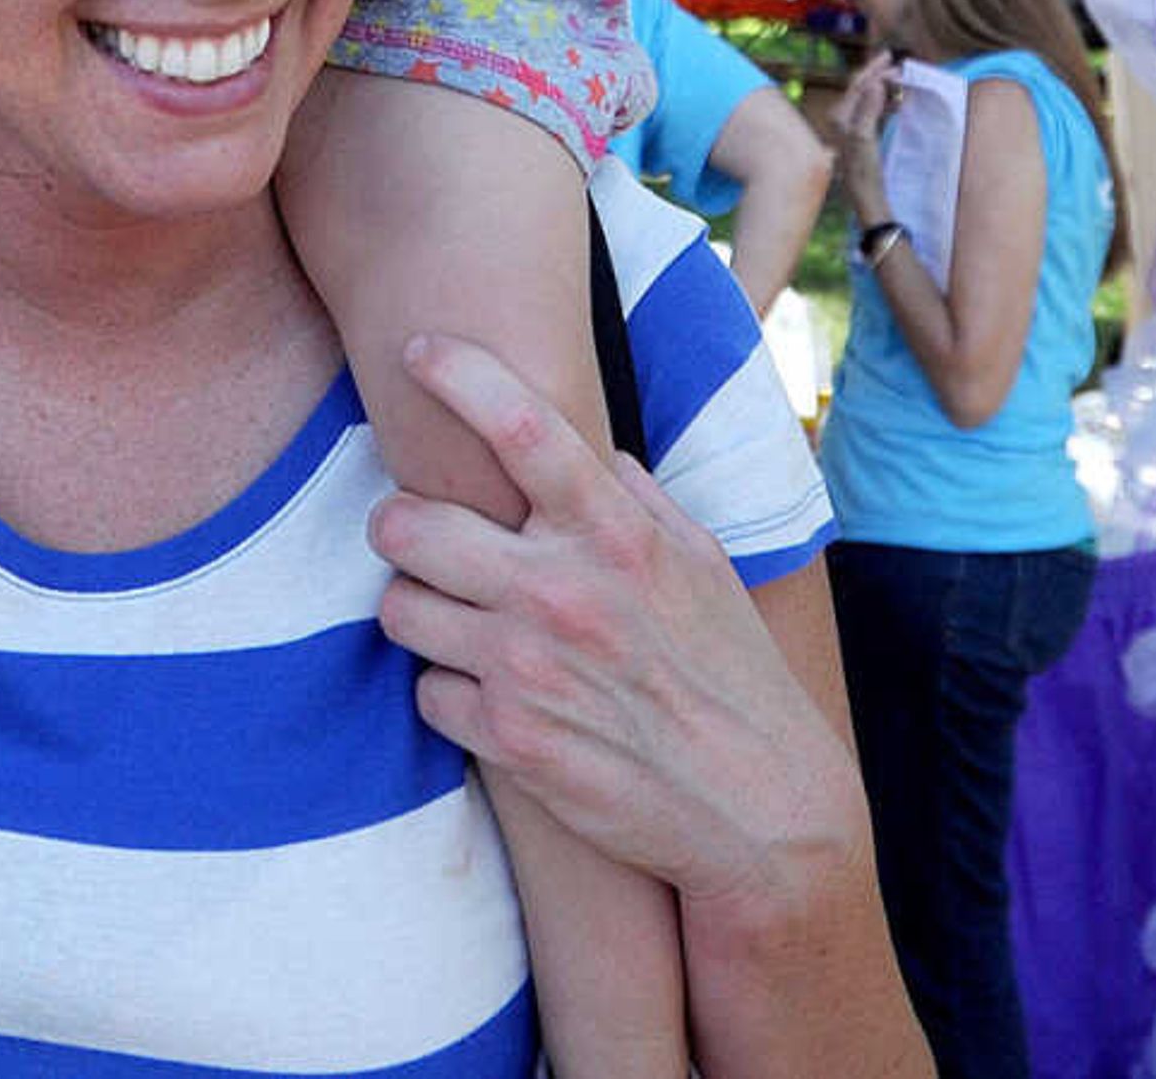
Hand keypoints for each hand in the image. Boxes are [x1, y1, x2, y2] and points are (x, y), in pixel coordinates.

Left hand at [368, 334, 863, 908]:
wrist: (758, 806)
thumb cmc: (730, 671)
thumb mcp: (700, 562)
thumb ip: (634, 497)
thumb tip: (590, 447)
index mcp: (614, 533)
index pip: (521, 426)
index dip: (457, 375)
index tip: (419, 349)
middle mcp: (560, 591)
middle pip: (407, 523)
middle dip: (399, 523)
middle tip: (416, 532)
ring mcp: (526, 668)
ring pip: (397, 608)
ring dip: (416, 607)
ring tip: (453, 616)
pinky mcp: (507, 740)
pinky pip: (425, 692)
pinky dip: (448, 690)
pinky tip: (491, 692)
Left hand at [824, 57, 896, 212]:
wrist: (868, 201)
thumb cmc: (865, 172)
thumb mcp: (865, 138)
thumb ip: (868, 109)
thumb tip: (876, 82)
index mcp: (840, 117)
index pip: (857, 84)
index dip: (874, 69)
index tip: (891, 57)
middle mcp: (842, 120)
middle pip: (861, 89)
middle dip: (879, 75)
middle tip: (899, 67)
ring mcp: (851, 130)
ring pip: (868, 100)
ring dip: (883, 88)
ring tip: (901, 81)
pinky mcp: (861, 140)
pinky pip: (873, 112)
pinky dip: (885, 103)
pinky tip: (897, 104)